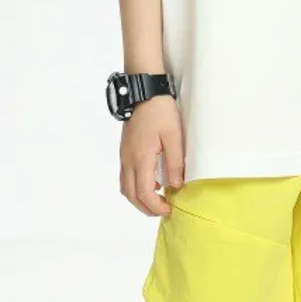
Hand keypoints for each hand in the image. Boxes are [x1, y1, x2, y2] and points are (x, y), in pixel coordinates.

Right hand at [119, 94, 184, 216]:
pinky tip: (151, 181)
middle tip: (164, 209)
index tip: (170, 208)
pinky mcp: (124, 151)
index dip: (156, 206)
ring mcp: (124, 156)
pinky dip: (136, 187)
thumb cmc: (160, 111)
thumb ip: (175, 162)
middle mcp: (128, 160)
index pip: (144, 193)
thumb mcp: (174, 135)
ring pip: (126, 188)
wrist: (144, 92)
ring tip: (158, 198)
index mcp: (141, 158)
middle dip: (147, 208)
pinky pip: (125, 177)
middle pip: (131, 195)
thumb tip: (176, 186)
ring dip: (139, 199)